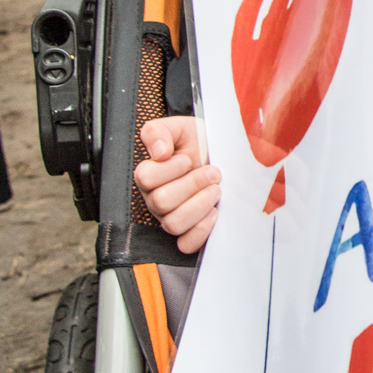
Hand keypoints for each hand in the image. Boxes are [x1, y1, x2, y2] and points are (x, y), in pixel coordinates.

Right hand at [133, 116, 220, 253]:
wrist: (227, 158)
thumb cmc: (201, 144)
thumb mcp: (181, 128)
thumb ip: (159, 131)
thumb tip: (158, 151)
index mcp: (150, 175)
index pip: (146, 178)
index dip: (170, 168)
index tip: (188, 158)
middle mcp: (156, 199)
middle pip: (161, 202)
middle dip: (193, 184)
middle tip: (212, 173)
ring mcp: (171, 218)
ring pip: (173, 224)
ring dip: (199, 205)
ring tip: (215, 190)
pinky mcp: (189, 233)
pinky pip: (185, 245)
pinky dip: (200, 230)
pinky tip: (214, 212)